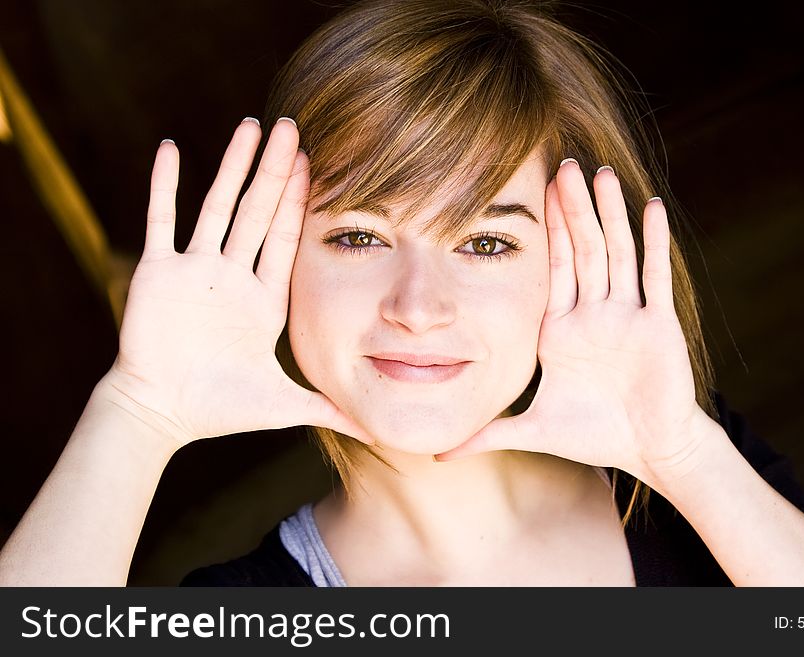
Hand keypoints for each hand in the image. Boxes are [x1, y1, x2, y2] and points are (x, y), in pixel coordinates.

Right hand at [104, 118, 369, 446]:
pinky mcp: (159, 274)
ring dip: (232, 167)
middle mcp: (232, 276)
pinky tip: (170, 149)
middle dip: (275, 170)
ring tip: (250, 126)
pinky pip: (161, 221)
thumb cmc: (220, 409)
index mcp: (263, 299)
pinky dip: (164, 186)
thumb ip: (330, 411)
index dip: (301, 200)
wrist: (161, 415)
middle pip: (258, 211)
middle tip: (291, 126)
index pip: (286, 238)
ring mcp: (195, 270)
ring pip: (217, 206)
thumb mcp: (286, 403)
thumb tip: (377, 434)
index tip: (317, 162)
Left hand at [435, 161, 707, 478]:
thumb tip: (436, 455)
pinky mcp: (657, 326)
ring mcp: (627, 316)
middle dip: (572, 209)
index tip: (533, 192)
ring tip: (603, 174)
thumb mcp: (532, 430)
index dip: (545, 231)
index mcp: (561, 330)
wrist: (648, 450)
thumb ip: (486, 435)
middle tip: (562, 164)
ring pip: (616, 254)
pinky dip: (653, 244)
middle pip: (582, 250)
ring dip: (610, 215)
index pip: (551, 269)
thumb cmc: (594, 436)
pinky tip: (651, 208)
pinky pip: (654, 278)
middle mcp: (593, 314)